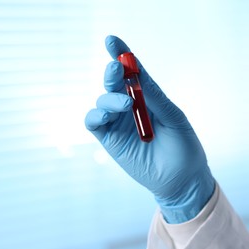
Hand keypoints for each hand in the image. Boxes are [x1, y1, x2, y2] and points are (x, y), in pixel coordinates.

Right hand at [85, 35, 214, 222]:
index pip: (132, 72)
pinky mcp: (108, 138)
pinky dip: (95, 115)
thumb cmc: (182, 146)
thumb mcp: (174, 117)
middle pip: (113, 83)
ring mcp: (117, 122)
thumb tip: (137, 74)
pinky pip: (93, 121)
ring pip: (102, 101)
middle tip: (117, 70)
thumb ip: (154, 97)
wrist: (179, 180)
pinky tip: (106, 117)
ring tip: (126, 106)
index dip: (121, 55)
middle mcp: (129, 106)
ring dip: (110, 99)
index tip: (111, 41)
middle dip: (113, 73)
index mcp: (147, 97)